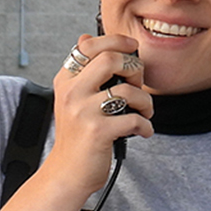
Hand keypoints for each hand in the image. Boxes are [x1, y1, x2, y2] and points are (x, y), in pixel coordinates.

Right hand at [47, 34, 152, 182]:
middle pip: (110, 59)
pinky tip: (142, 131)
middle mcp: (71, 93)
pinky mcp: (97, 132)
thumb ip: (81, 70)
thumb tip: (84, 37)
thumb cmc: (75, 136)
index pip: (89, 46)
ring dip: (145, 101)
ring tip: (144, 111)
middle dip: (134, 69)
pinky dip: (145, 125)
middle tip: (137, 85)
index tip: (131, 48)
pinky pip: (134, 119)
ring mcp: (83, 112)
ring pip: (128, 90)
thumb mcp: (70, 98)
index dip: (115, 41)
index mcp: (65, 81)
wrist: (66, 172)